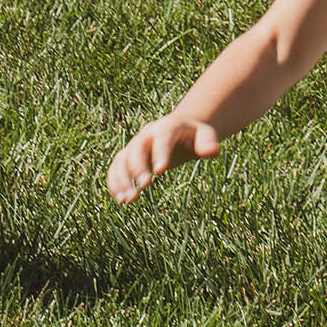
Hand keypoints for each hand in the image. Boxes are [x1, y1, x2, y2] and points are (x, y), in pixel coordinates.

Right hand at [106, 116, 220, 203]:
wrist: (180, 130)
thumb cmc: (195, 135)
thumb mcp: (206, 134)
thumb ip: (208, 141)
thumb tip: (212, 152)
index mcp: (166, 127)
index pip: (162, 137)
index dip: (160, 152)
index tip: (160, 171)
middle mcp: (146, 135)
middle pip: (137, 149)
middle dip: (138, 167)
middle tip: (144, 186)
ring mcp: (135, 145)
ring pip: (122, 159)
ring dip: (122, 178)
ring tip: (127, 200)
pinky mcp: (128, 157)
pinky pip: (116, 168)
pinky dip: (114, 182)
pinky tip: (120, 199)